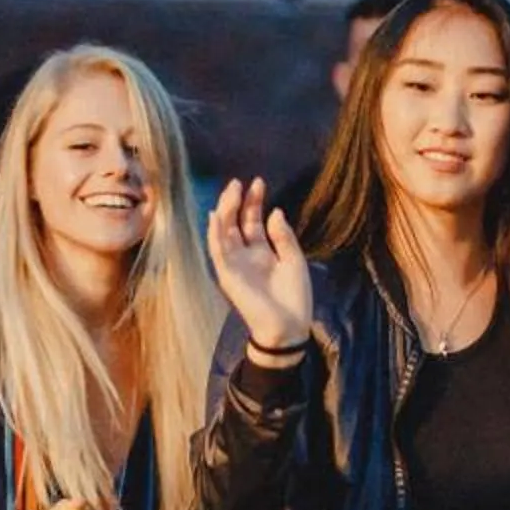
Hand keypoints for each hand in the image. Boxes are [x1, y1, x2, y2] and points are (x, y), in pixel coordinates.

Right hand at [207, 176, 312, 355]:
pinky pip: (217, 251)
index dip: (254, 201)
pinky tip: (216, 216)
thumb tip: (275, 211)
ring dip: (224, 211)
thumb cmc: (294, 297)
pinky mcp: (227, 275)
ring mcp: (234, 264)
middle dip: (237, 201)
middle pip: (235, 222)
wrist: (288, 326)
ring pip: (223, 232)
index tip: (258, 182)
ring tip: (231, 191)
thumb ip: (284, 236)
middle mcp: (245, 255)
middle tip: (240, 182)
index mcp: (262, 251)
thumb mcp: (294, 260)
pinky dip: (214, 234)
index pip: (253, 220)